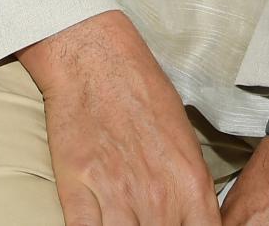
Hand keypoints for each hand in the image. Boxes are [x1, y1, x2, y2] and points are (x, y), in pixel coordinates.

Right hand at [19, 11, 219, 225]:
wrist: (95, 60)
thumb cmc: (141, 89)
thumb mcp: (185, 136)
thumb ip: (190, 185)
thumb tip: (190, 216)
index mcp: (190, 183)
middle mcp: (157, 197)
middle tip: (149, 220)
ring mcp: (117, 197)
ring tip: (125, 221)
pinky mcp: (78, 192)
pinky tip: (98, 223)